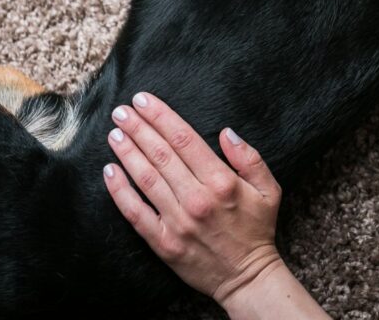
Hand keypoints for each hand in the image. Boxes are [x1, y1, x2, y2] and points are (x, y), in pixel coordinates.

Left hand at [103, 93, 281, 305]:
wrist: (248, 278)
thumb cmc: (257, 230)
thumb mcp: (269, 190)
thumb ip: (250, 158)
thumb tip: (226, 132)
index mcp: (222, 182)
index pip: (184, 139)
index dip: (161, 116)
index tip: (143, 101)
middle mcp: (197, 198)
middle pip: (160, 154)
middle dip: (138, 128)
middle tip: (121, 111)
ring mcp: (178, 221)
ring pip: (146, 178)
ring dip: (127, 153)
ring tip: (114, 134)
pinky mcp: (163, 242)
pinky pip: (136, 213)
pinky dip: (120, 191)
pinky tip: (110, 172)